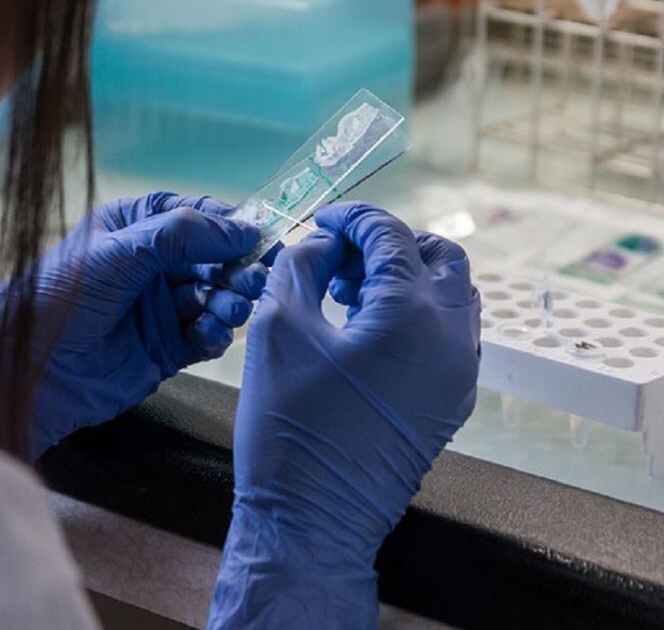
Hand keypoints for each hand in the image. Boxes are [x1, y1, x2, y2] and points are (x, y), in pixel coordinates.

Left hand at [0, 192, 270, 457]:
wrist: (32, 370)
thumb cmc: (64, 297)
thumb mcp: (122, 252)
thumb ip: (183, 235)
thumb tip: (244, 228)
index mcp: (134, 227)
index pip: (194, 215)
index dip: (227, 223)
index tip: (257, 236)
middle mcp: (151, 263)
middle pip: (213, 257)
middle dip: (236, 266)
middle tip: (252, 279)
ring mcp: (160, 307)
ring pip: (214, 296)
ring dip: (229, 300)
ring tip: (230, 308)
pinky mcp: (166, 348)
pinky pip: (205, 335)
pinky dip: (215, 333)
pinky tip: (210, 334)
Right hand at [208, 203, 479, 629]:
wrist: (313, 518)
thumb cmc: (288, 423)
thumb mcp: (278, 328)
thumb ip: (300, 267)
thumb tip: (322, 245)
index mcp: (412, 314)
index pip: (391, 236)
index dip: (353, 219)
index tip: (320, 223)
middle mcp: (453, 338)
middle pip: (442, 257)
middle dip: (391, 243)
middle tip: (341, 258)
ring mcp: (460, 374)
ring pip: (454, 295)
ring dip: (408, 277)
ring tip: (351, 293)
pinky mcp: (453, 401)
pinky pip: (451, 334)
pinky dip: (418, 313)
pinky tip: (367, 330)